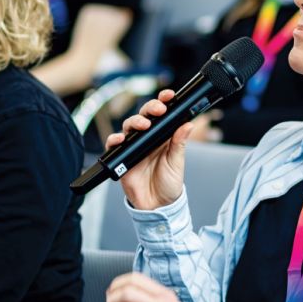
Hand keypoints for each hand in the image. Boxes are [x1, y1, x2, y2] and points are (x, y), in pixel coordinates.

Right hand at [105, 89, 192, 210]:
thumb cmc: (169, 184)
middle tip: (158, 110)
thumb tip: (188, 124)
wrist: (157, 205)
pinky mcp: (122, 158)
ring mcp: (134, 147)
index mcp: (163, 137)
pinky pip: (115, 145)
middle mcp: (148, 139)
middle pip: (144, 116)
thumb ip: (179, 143)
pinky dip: (115, 140)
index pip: (163, 115)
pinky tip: (120, 139)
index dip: (164, 102)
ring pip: (129, 126)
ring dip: (134, 122)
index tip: (169, 95)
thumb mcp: (177, 163)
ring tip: (143, 125)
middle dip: (150, 108)